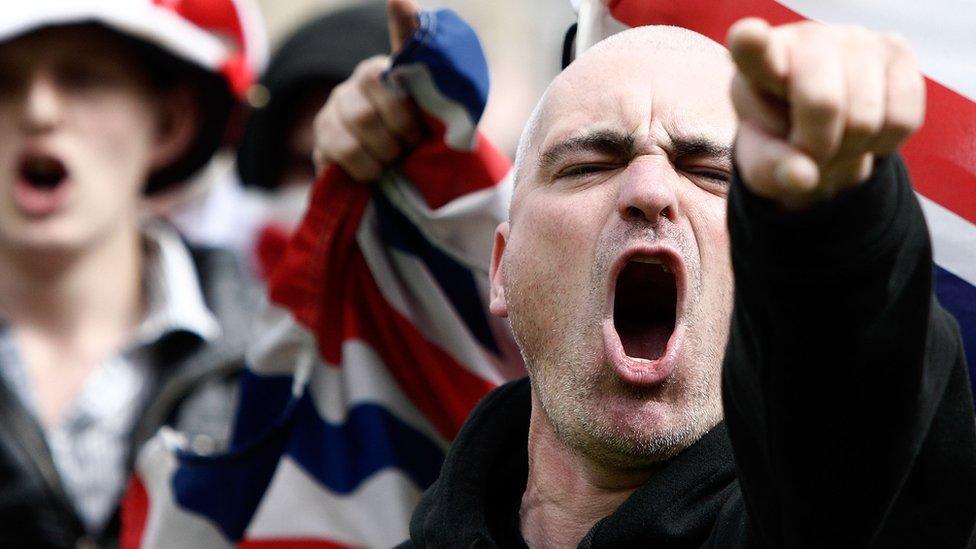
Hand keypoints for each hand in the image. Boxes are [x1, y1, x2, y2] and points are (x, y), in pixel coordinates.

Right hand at [312, 0, 423, 180]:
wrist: (397, 175)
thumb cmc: (416, 141)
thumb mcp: (434, 117)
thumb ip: (432, 80)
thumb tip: (408, 9)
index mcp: (385, 71)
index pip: (398, 41)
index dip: (401, 22)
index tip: (400, 2)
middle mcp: (354, 85)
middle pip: (370, 105)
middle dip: (399, 133)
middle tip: (412, 145)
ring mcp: (333, 113)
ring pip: (354, 132)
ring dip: (383, 154)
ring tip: (395, 160)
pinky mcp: (321, 143)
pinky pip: (340, 155)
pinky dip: (365, 169)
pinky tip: (375, 171)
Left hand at [727, 18, 924, 207]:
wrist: (823, 125)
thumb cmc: (782, 137)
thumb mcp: (764, 162)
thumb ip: (772, 171)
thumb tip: (803, 178)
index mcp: (757, 62)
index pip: (753, 49)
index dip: (751, 44)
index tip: (747, 36)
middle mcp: (807, 39)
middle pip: (823, 104)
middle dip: (819, 148)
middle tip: (811, 152)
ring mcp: (856, 39)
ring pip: (866, 118)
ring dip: (852, 150)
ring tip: (836, 140)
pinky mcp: (897, 51)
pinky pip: (902, 120)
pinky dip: (884, 144)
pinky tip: (865, 131)